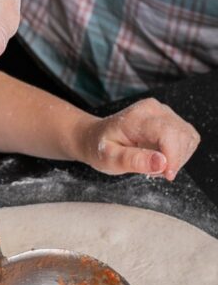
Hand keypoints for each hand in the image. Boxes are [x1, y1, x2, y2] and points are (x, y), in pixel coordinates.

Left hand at [77, 99, 200, 180]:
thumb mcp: (109, 158)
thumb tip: (161, 163)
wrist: (96, 137)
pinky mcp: (171, 119)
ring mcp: (164, 112)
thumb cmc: (100, 147)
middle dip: (174, 160)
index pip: (168, 133)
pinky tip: (159, 157)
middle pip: (182, 136)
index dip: (173, 157)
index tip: (166, 175)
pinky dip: (178, 153)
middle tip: (151, 171)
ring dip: (177, 157)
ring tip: (152, 163)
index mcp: (136, 117)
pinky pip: (187, 139)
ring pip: (188, 138)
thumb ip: (133, 161)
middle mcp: (153, 109)